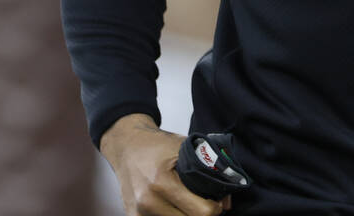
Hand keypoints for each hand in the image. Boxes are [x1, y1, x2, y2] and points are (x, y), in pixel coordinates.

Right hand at [99, 114, 231, 215]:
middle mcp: (148, 202)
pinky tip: (176, 206)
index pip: (201, 212)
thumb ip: (209, 172)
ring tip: (190, 203)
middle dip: (202, 214)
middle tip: (205, 203)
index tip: (216, 201)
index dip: (215, 208)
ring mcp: (138, 213)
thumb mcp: (186, 150)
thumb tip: (227, 203)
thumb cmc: (155, 145)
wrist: (126, 145)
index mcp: (162, 182)